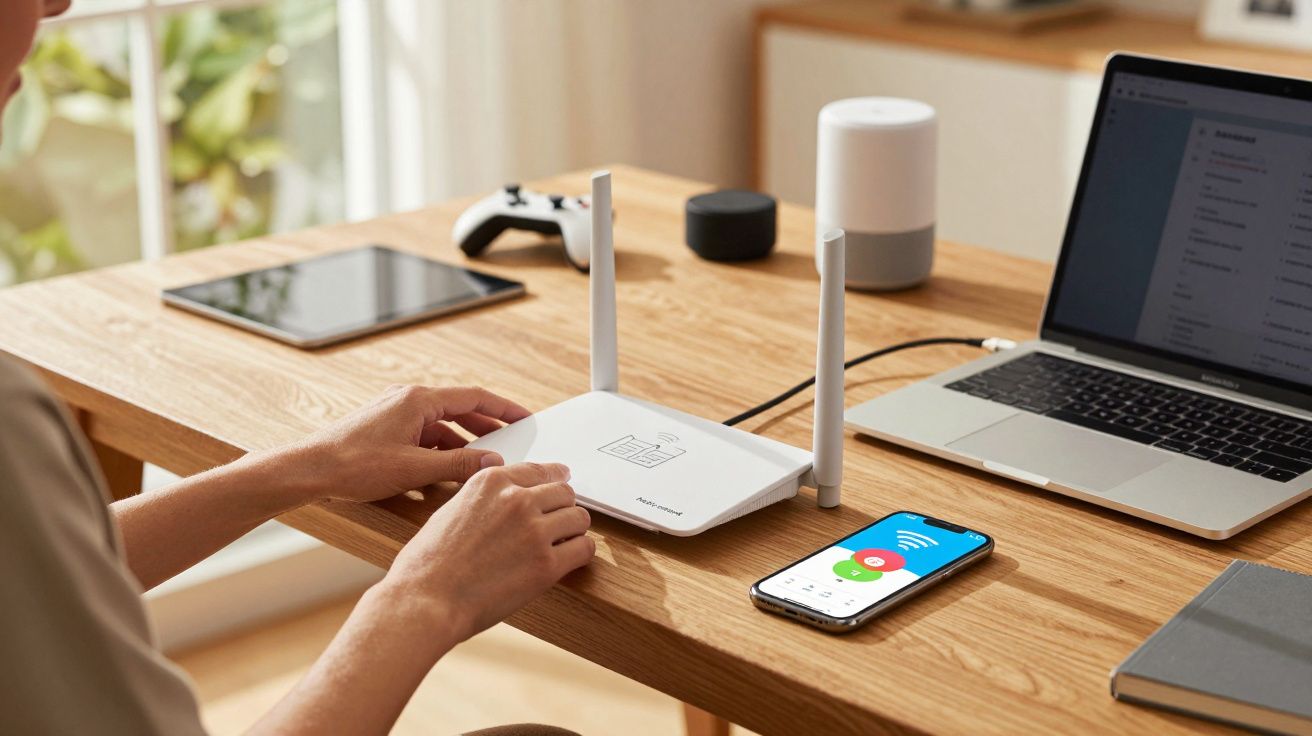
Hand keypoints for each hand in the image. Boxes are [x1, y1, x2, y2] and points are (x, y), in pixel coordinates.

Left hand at [278, 385, 531, 503]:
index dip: (504, 409)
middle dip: (486, 428)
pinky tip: (447, 472)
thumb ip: (459, 466)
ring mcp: (394, 414)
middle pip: (459, 410)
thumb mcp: (415, 469)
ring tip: (483, 462)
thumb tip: (493, 463)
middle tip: (511, 442)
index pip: (474, 397)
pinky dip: (439, 450)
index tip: (526, 418)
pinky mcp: (383, 430)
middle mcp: (407, 400)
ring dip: (462, 443)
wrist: (308, 471)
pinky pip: (422, 436)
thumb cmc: (353, 466)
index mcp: (418, 400)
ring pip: (440, 426)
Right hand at [382, 462, 593, 642]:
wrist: (424, 600)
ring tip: (562, 544)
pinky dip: (580, 554)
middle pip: (564, 492)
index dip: (555, 478)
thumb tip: (507, 499)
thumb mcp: (451, 510)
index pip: (539, 470)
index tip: (563, 482)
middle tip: (561, 522)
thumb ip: (484, 499)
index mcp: (490, 481)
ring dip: (573, 531)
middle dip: (563, 507)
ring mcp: (534, 530)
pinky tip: (568, 561)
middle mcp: (516, 499)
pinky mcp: (546, 564)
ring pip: (578, 518)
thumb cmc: (427, 563)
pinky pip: (584, 549)